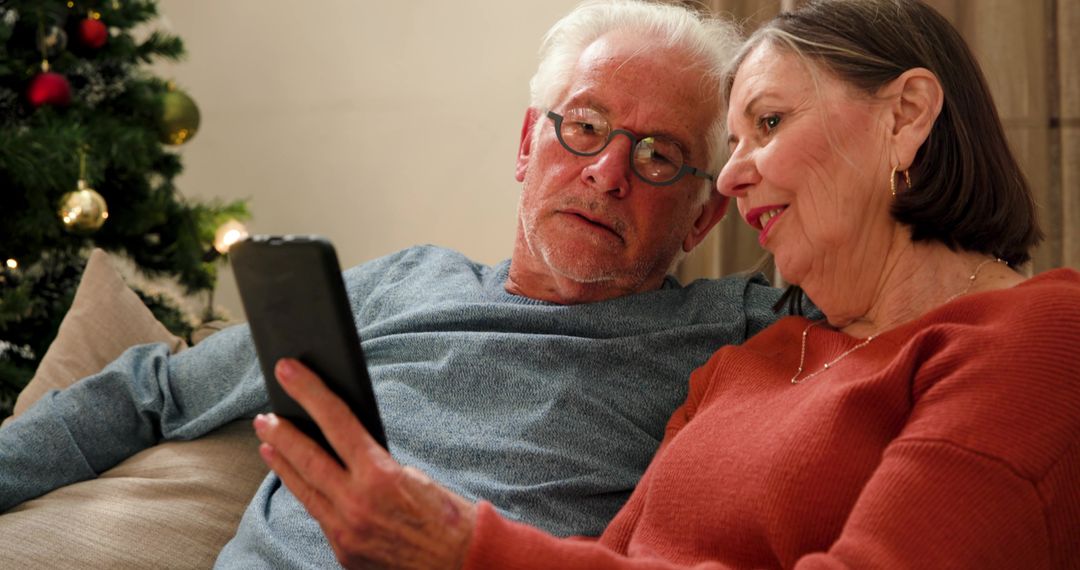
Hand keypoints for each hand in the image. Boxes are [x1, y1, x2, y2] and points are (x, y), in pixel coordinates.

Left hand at [253, 358, 475, 568]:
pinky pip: (320, 517)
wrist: (462, 563)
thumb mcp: (415, 476)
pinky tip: (301, 483)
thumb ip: (376, 464)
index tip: (288, 371)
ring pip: (304, 491)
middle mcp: (356, 504)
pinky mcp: (345, 553)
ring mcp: (346, 532)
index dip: (309, 392)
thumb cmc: (448, 516)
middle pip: (306, 458)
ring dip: (283, 465)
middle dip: (281, 432)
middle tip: (264, 416)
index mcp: (379, 476)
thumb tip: (347, 448)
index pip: (335, 422)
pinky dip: (309, 495)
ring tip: (268, 445)